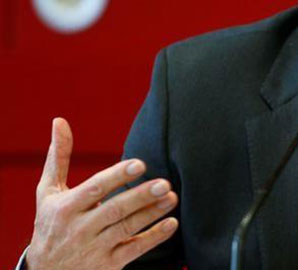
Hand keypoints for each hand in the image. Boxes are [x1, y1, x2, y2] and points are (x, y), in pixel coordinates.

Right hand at [26, 118, 178, 269]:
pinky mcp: (108, 265)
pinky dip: (153, 238)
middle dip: (140, 196)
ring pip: (126, 229)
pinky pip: (134, 250)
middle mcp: (80, 229)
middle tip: (165, 183)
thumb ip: (58, 157)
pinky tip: (171, 224)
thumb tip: (59, 121)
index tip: (140, 164)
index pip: (95, 189)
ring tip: (172, 197)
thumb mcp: (47, 192)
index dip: (118, 176)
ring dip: (151, 213)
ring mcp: (95, 248)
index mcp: (65, 208)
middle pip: (114, 210)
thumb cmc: (50, 222)